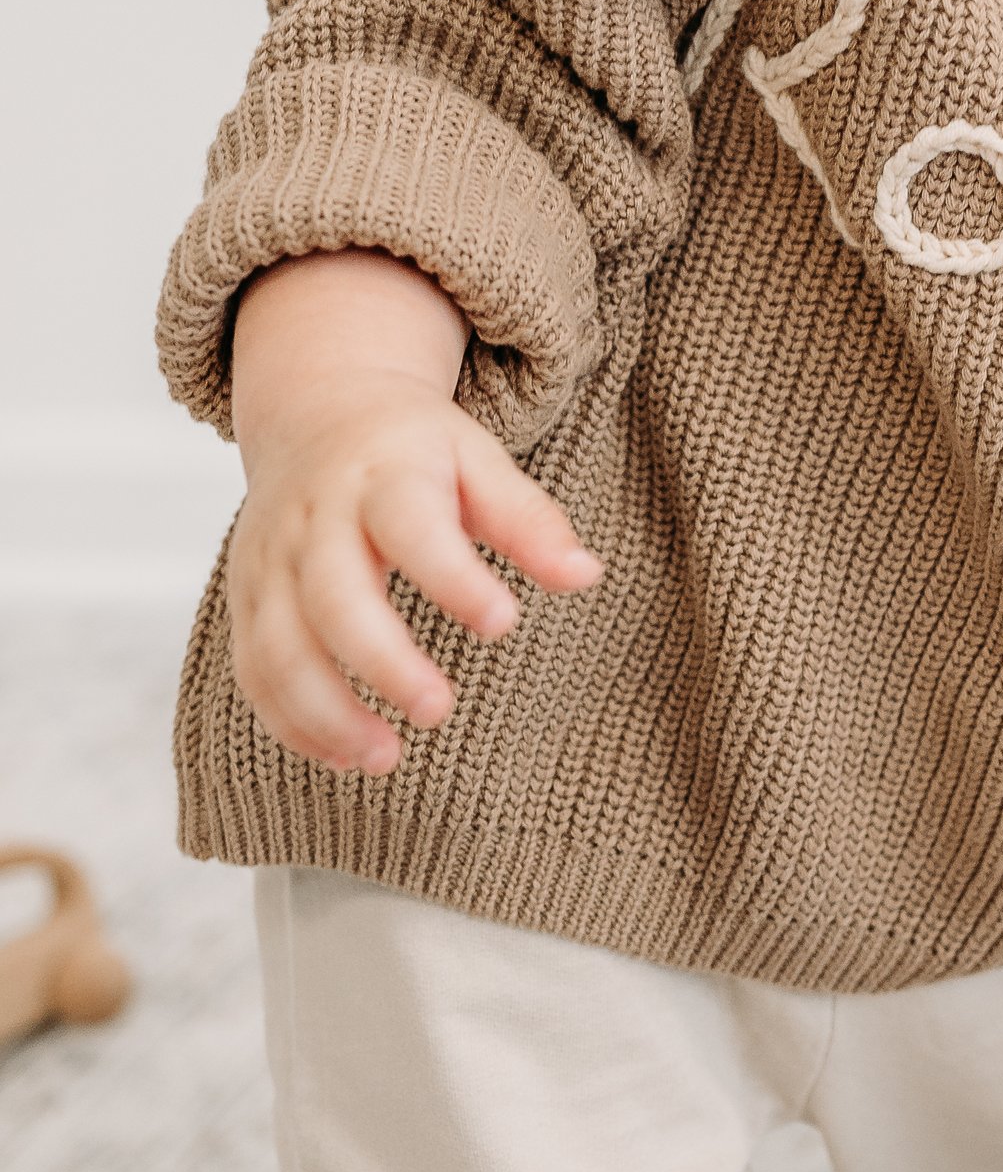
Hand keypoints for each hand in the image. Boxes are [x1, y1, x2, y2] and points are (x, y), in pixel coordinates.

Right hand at [226, 252, 599, 775]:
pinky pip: (255, 669)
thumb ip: (528, 520)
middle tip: (439, 710)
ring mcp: (271, 561)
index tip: (505, 622)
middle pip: (333, 597)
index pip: (412, 526)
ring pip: (279, 646)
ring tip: (386, 757)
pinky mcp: (246, 598)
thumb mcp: (478, 460)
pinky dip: (290, 721)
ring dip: (325, 711)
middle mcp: (315, 519)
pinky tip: (343, 755)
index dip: (454, 578)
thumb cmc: (414, 450)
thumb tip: (587, 575)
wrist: (318, 413)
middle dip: (381, 662)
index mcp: (383, 476)